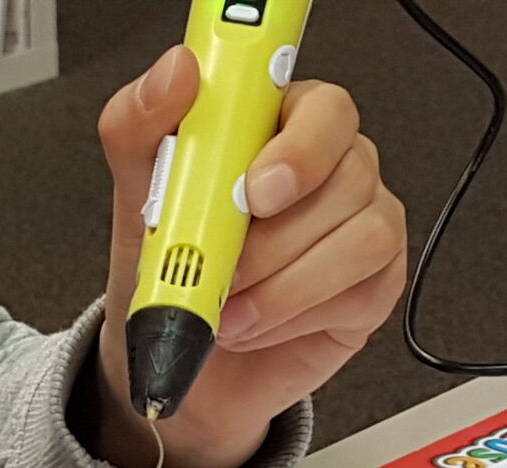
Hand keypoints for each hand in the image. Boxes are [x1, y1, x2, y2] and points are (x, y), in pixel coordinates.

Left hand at [89, 46, 407, 467]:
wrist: (174, 355)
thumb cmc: (165, 270)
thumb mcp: (134, 198)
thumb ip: (138, 126)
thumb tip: (173, 73)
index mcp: (278, 131)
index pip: (322, 108)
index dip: (299, 146)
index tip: (255, 191)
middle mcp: (329, 170)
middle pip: (349, 174)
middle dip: (274, 236)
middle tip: (223, 266)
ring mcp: (359, 224)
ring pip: (359, 238)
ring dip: (279, 285)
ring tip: (225, 305)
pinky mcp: (372, 285)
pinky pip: (360, 291)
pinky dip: (290, 315)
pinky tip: (253, 324)